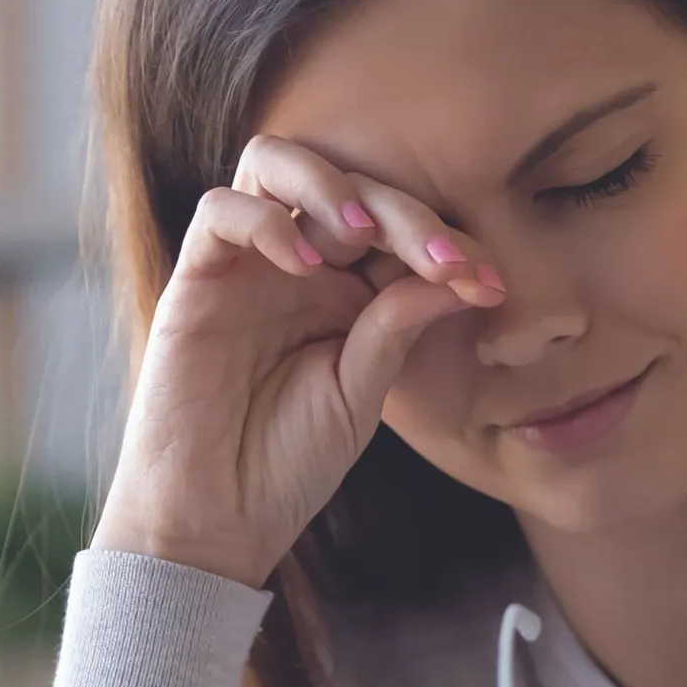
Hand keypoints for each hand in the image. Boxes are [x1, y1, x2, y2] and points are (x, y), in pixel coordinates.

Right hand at [94, 135, 504, 588]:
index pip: (397, 229)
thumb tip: (453, 272)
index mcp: (346, 288)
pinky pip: (220, 212)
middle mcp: (297, 262)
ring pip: (275, 165)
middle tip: (446, 261)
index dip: (446, 243)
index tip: (491, 286)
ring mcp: (245, 265)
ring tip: (367, 235)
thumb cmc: (288, 462)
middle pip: (349, 186)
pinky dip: (267, 223)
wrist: (217, 520)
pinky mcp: (196, 280)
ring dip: (331, 187)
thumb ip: (396, 326)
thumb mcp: (362, 391)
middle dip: (407, 214)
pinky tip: (309, 267)